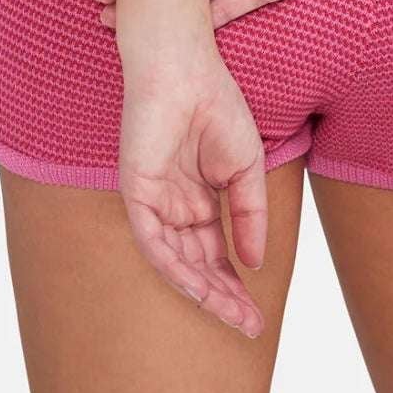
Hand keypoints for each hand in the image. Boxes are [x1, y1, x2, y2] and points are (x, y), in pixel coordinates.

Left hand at [117, 41, 268, 338]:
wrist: (184, 65)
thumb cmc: (214, 103)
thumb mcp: (245, 166)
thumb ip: (249, 214)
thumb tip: (255, 263)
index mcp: (196, 198)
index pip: (214, 253)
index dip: (235, 285)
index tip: (257, 316)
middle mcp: (173, 206)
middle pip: (197, 265)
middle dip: (223, 297)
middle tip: (250, 326)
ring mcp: (153, 202)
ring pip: (176, 263)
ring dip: (205, 291)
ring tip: (234, 315)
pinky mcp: (136, 193)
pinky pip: (153, 243)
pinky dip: (176, 268)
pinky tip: (201, 288)